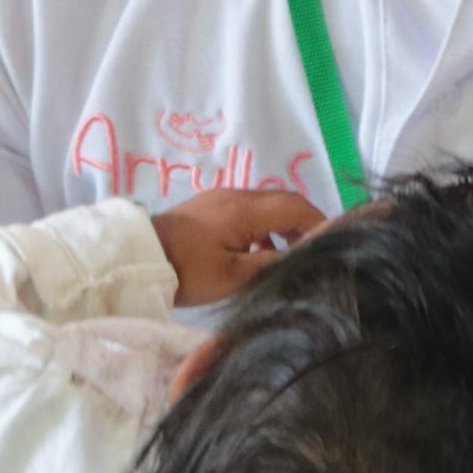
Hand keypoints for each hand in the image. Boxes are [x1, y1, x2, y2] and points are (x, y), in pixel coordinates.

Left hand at [151, 188, 325, 306]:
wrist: (138, 259)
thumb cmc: (187, 272)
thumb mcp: (234, 277)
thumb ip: (274, 263)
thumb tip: (306, 255)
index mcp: (246, 211)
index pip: (297, 207)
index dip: (320, 223)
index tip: (334, 244)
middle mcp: (237, 196)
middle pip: (285, 201)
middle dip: (306, 222)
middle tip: (317, 250)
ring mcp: (222, 198)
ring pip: (267, 205)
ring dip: (284, 226)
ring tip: (290, 256)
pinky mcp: (211, 206)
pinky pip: (249, 209)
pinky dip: (264, 226)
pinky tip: (259, 253)